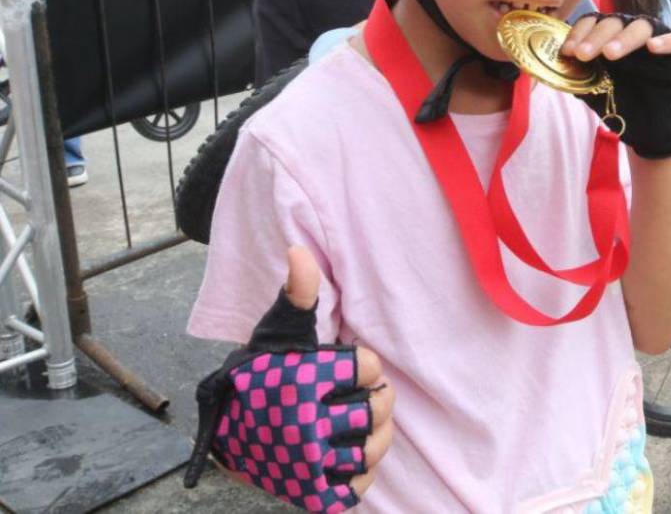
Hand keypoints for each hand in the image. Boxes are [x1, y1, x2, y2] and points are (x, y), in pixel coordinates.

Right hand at [185, 247, 394, 509]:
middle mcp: (304, 427)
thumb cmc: (261, 373)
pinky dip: (360, 474)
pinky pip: (356, 489)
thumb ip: (298, 292)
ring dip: (375, 435)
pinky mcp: (310, 493)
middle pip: (376, 410)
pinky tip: (350, 454)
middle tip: (362, 395)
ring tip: (362, 423)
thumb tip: (299, 249)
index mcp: (300, 383)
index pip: (367, 366)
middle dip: (376, 398)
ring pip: (371, 449)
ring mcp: (308, 464)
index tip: (349, 366)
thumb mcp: (278, 331)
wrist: (225, 430)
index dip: (364, 363)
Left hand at [560, 15, 670, 158]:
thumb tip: (555, 64)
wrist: (650, 130)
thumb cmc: (622, 103)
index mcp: (610, 37)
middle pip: (614, 22)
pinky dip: (665, 41)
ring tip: (610, 54)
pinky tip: (652, 47)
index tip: (567, 52)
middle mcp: (632, 33)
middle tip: (583, 55)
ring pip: (642, 26)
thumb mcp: (595, 89)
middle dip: (596, 37)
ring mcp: (658, 39)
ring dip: (624, 38)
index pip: (593, 23)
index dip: (579, 33)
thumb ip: (579, 74)